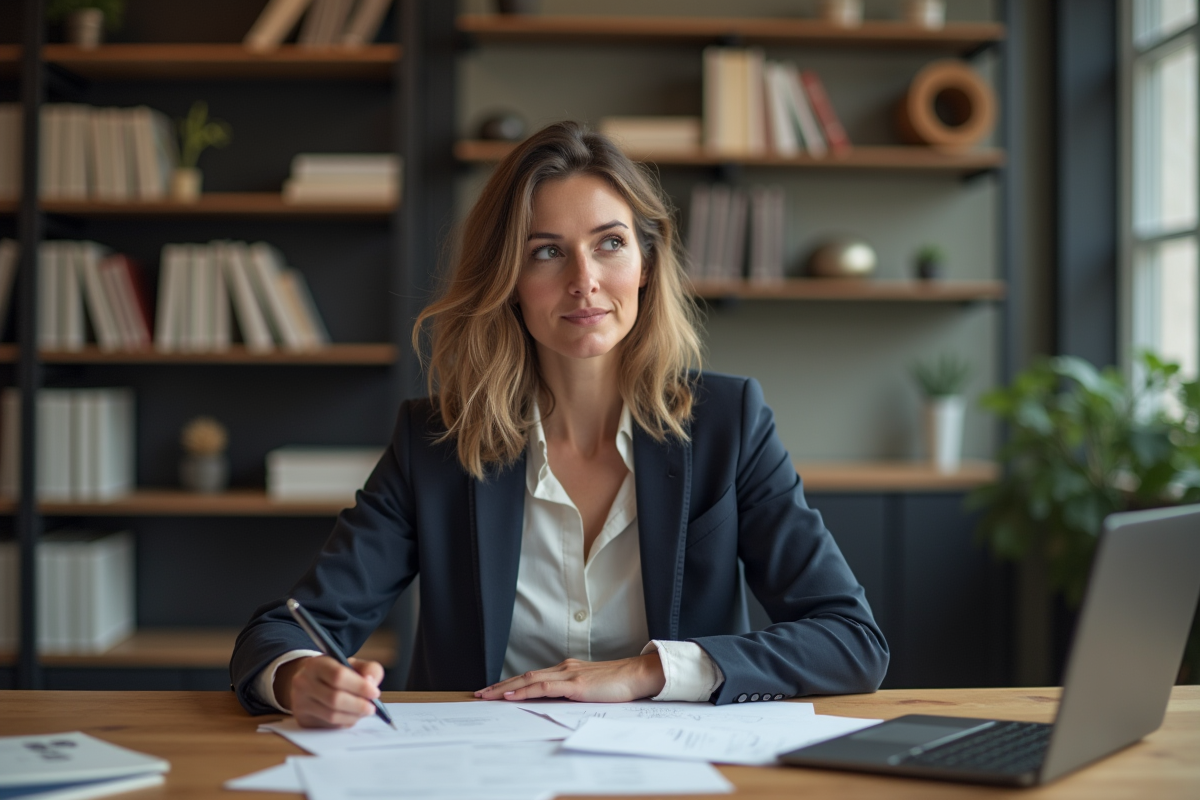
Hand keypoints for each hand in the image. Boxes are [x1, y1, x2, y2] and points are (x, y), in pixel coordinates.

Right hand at [275, 655, 383, 727]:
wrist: (308, 682)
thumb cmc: (335, 673)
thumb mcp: (353, 664)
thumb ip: (369, 670)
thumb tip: (371, 683)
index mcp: (316, 664)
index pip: (338, 676)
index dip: (360, 686)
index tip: (375, 693)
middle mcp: (303, 682)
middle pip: (335, 698)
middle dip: (358, 705)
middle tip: (372, 708)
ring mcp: (300, 702)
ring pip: (331, 715)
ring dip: (353, 716)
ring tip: (364, 712)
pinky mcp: (302, 719)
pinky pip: (328, 725)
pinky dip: (344, 722)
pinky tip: (351, 717)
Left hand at [474, 653, 665, 701]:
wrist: (638, 675)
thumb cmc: (619, 684)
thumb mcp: (591, 689)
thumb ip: (573, 692)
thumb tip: (556, 704)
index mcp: (567, 670)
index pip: (532, 676)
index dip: (511, 684)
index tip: (494, 691)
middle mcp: (564, 669)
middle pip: (525, 676)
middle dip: (500, 686)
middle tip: (479, 694)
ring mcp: (569, 675)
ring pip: (529, 680)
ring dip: (505, 688)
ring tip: (487, 696)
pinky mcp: (575, 684)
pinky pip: (544, 687)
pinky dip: (524, 691)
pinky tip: (511, 696)